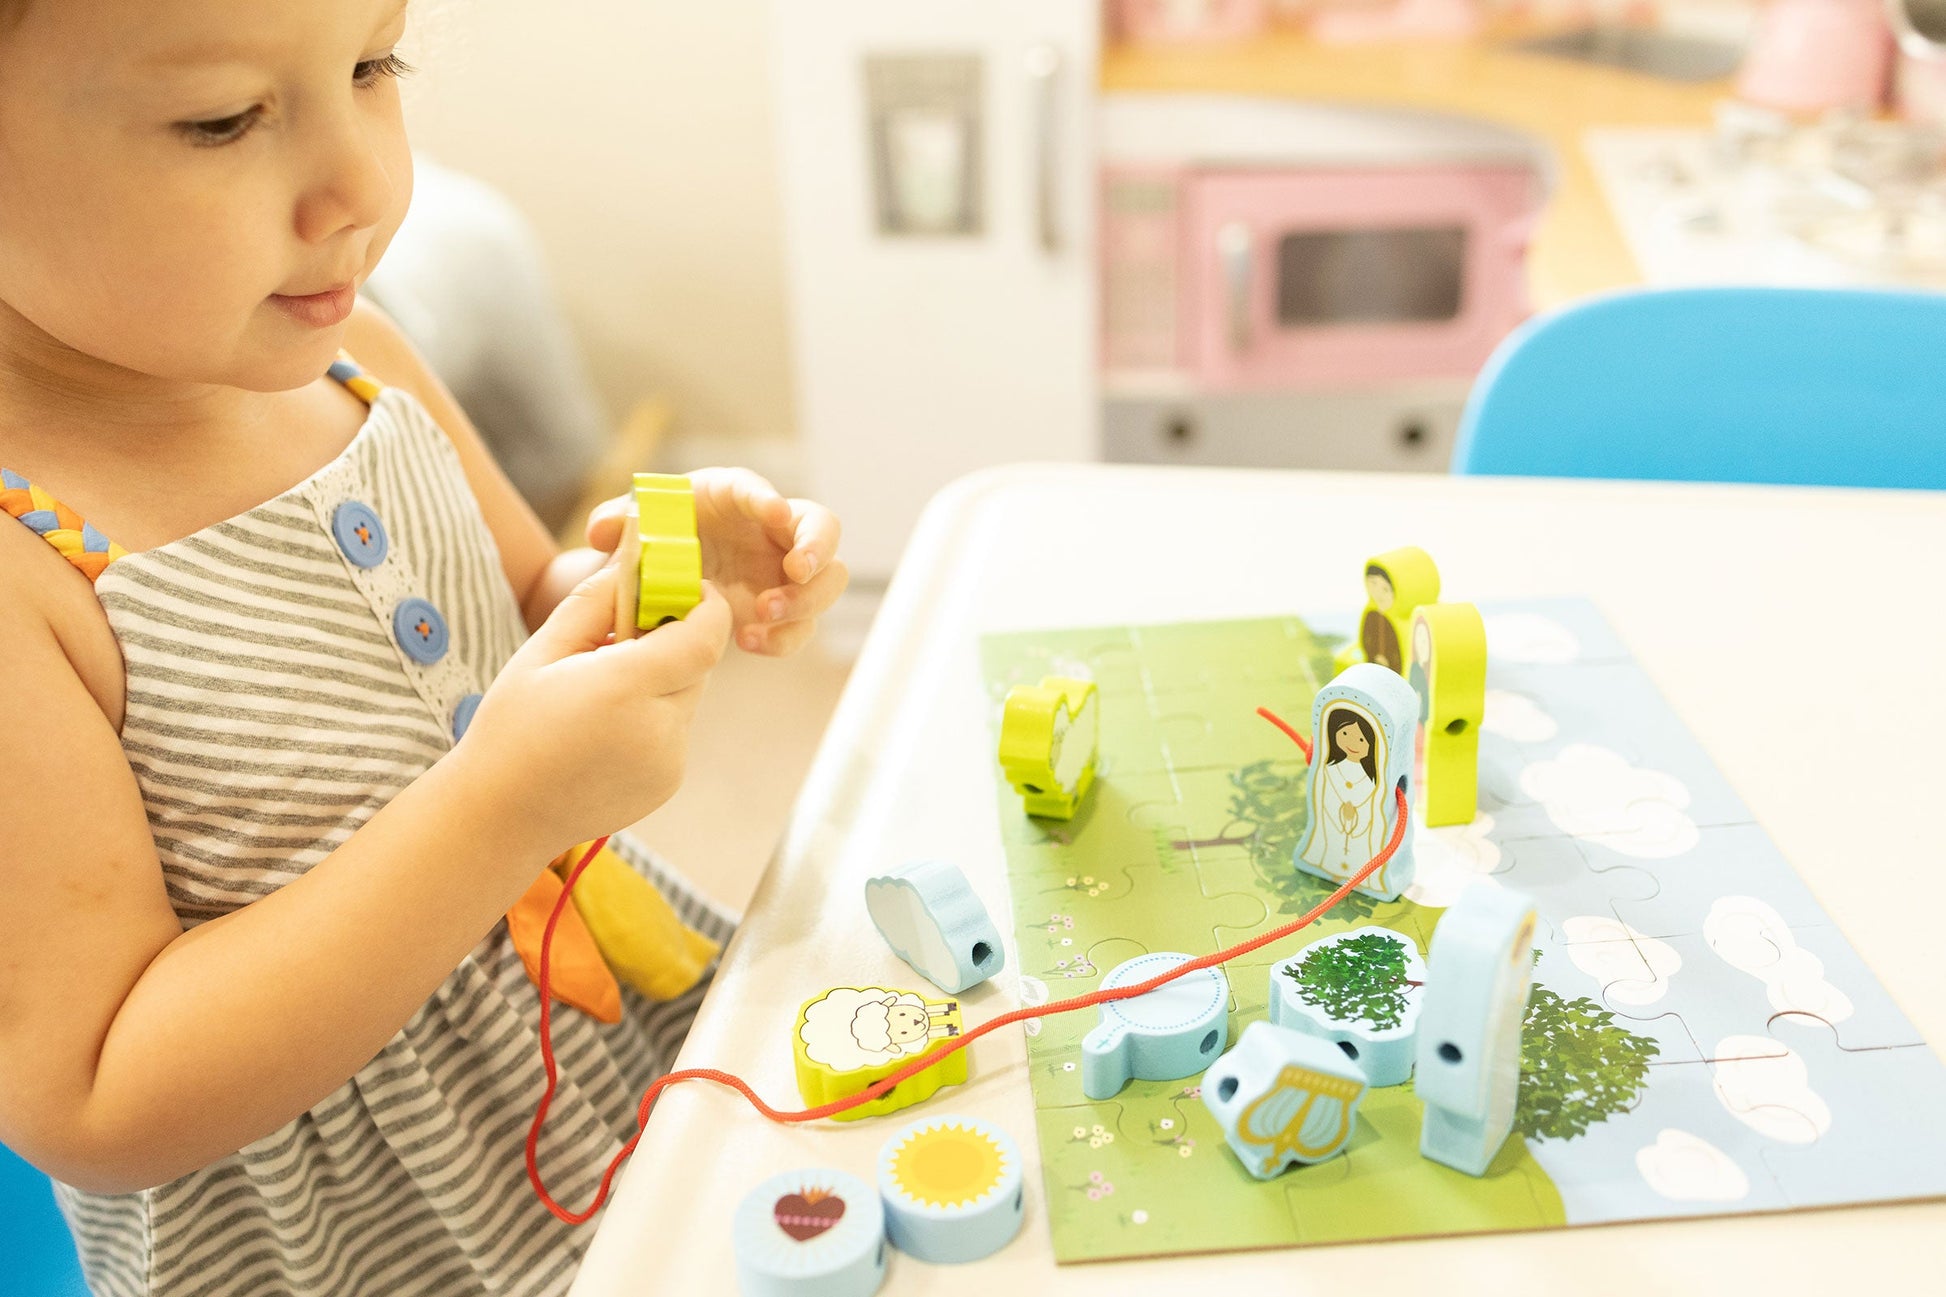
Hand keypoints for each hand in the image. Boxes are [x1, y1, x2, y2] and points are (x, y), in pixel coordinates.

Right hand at [456, 562, 732, 852]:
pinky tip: (606, 729)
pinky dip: (655, 716)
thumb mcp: (541, 652)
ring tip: (604, 691)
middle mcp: (658, 728)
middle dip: (674, 640)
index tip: (684, 588)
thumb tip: (631, 562)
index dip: (704, 606)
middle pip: (698, 663)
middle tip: (626, 635)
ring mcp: (669, 761)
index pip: (705, 636)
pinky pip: (677, 730)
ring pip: (688, 697)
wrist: (501, 816)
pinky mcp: (669, 782)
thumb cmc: (512, 728)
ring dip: (663, 680)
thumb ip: (594, 602)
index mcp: (625, 688)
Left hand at [586, 468, 845, 657]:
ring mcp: (785, 572)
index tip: (774, 514)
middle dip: (815, 551)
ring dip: (805, 601)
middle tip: (795, 572)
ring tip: (764, 615)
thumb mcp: (632, 525)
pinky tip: (748, 642)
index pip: (760, 491)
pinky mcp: (783, 611)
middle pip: (823, 530)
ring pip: (825, 583)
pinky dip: (782, 638)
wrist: (667, 575)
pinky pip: (800, 627)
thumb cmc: (659, 536)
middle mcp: (775, 530)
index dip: (770, 500)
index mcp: (736, 496)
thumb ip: (614, 521)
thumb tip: (602, 532)